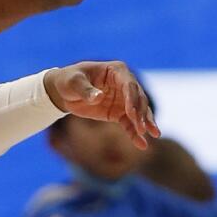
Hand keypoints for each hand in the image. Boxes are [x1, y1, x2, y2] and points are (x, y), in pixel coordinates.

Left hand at [44, 61, 158, 148]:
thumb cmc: (69, 80)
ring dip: (145, 123)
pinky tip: (142, 144)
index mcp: (116, 71)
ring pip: (139, 112)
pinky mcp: (120, 113)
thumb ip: (86, 90)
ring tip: (153, 135)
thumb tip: (98, 97)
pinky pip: (129, 124)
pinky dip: (135, 134)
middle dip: (141, 113)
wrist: (64, 91)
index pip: (129, 84)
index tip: (132, 113)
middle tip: (143, 128)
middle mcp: (125, 84)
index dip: (132, 98)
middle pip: (138, 99)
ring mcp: (124, 99)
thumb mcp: (73, 82)